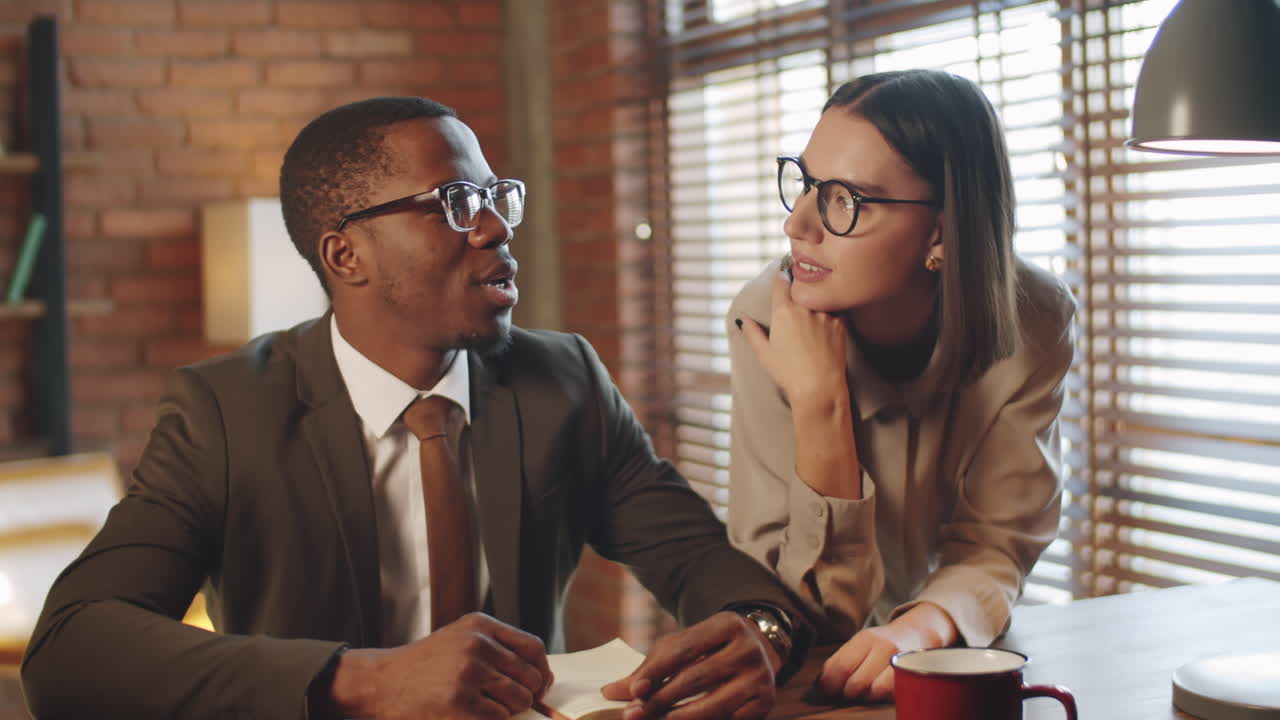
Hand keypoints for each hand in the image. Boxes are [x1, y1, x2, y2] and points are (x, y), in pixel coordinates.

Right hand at [325, 612, 551, 719]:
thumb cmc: (423, 664)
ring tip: (489, 708)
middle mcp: (478, 645)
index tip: (540, 685)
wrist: (384, 681)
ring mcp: (469, 673)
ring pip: (518, 699)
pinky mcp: (459, 702)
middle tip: (514, 703)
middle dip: (527, 695)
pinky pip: (498, 718)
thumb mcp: (460, 638)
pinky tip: (474, 715)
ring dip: (510, 710)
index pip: (533, 647)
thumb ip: (496, 647)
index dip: (542, 670)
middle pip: (530, 676)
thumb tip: (537, 674)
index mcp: (481, 626)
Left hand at [600, 611, 776, 719]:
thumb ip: (650, 668)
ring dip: (679, 718)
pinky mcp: (765, 702)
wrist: (759, 651)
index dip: (657, 672)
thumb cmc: (710, 648)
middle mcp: (748, 648)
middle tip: (635, 714)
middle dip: (662, 700)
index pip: (685, 649)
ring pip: (713, 705)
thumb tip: (610, 692)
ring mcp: (760, 677)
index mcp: (726, 625)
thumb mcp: (683, 647)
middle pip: (698, 678)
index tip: (634, 690)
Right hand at [740, 267, 847, 404]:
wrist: (819, 387)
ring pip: (820, 298)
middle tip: (799, 290)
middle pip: (802, 287)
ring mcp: (825, 314)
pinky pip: (834, 311)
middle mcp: (805, 307)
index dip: (780, 276)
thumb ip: (753, 332)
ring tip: (814, 314)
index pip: (781, 281)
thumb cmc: (788, 373)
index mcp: (783, 311)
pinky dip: (830, 315)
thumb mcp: (764, 353)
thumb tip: (744, 319)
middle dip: (800, 288)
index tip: (782, 275)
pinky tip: (826, 328)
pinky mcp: (841, 323)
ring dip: (816, 301)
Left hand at [818, 603, 956, 701]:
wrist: (918, 635)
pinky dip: (880, 698)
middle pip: (856, 681)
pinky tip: (877, 694)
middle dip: (846, 693)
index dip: (830, 684)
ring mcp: (901, 661)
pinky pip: (891, 695)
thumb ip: (840, 660)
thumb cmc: (881, 644)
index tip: (827, 690)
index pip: (841, 666)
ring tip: (862, 694)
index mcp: (865, 639)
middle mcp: (884, 647)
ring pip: (874, 691)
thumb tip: (821, 683)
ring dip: (864, 697)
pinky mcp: (913, 675)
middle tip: (845, 693)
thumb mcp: (860, 645)